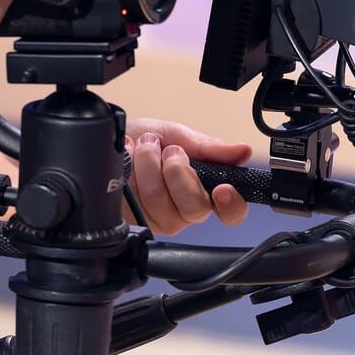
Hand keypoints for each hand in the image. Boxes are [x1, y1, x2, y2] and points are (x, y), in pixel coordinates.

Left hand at [126, 118, 253, 234]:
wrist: (112, 139)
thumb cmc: (147, 139)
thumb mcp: (180, 136)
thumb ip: (210, 147)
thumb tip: (242, 152)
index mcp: (204, 190)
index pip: (231, 212)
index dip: (231, 206)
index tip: (222, 188)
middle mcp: (183, 210)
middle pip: (195, 208)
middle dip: (178, 171)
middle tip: (170, 150)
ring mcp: (158, 218)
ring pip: (160, 202)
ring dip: (150, 163)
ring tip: (145, 146)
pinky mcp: (133, 218)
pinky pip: (135, 201)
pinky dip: (131, 169)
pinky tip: (129, 159)